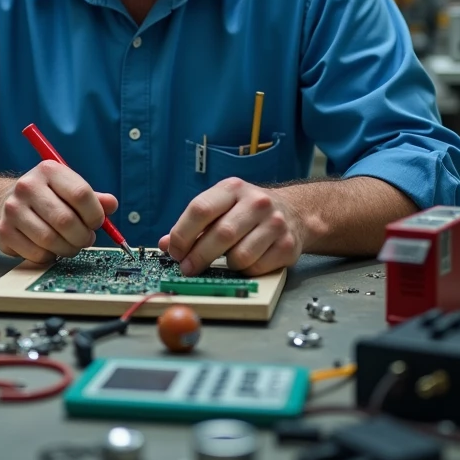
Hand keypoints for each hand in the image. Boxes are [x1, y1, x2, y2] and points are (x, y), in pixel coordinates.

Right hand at [0, 160, 117, 263]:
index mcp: (49, 170)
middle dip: (83, 236)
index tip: (97, 223)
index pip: (80, 194)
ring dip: (68, 249)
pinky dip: (50, 256)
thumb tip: (111, 205)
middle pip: (66, 220)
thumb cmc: (45, 197)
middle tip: (86, 239)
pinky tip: (50, 248)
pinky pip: (37, 254)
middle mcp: (28, 186)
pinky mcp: (4, 232)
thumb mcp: (67, 189)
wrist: (1, 203)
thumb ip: (92, 198)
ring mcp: (13, 209)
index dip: (95, 214)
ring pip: (51, 240)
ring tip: (70, 245)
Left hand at [157, 178, 304, 275]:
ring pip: (239, 256)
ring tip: (224, 261)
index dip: (182, 234)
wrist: (294, 212)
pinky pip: (257, 268)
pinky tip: (246, 262)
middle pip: (220, 235)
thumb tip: (165, 245)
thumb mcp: (220, 207)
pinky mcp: (287, 245)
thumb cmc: (247, 212)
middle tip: (188, 269)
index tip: (174, 251)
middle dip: (198, 257)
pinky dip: (245, 271)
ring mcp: (275, 223)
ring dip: (225, 265)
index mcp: (232, 188)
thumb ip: (193, 225)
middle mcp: (256, 202)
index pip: (200, 209)